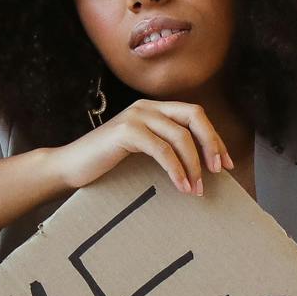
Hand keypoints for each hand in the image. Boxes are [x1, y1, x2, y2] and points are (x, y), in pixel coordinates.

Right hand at [48, 97, 230, 197]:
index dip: (215, 138)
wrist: (70, 167)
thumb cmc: (106, 164)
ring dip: (194, 165)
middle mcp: (147, 106)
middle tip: (218, 171)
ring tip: (195, 189)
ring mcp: (136, 116)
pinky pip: (162, 150)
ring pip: (180, 136)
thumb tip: (201, 167)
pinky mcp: (126, 131)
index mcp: (154, 109)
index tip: (226, 164)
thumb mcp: (142, 152)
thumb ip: (165, 148)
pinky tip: (181, 185)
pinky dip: (176, 169)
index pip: (195, 115)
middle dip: (212, 144)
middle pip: (195, 116)